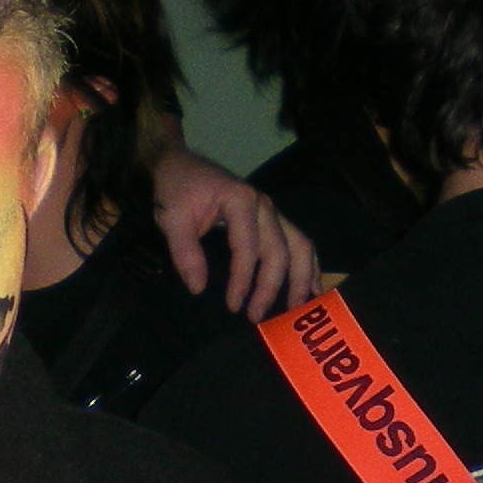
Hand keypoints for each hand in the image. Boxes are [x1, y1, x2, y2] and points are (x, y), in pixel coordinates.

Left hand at [152, 145, 318, 316]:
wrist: (179, 165)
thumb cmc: (175, 190)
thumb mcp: (171, 219)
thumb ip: (185, 253)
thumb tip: (199, 288)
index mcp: (241, 201)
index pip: (248, 249)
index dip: (243, 281)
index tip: (234, 307)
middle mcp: (264, 205)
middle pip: (279, 250)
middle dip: (270, 287)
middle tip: (256, 317)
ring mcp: (272, 210)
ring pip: (300, 245)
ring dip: (302, 278)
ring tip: (297, 308)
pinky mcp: (273, 218)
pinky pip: (299, 241)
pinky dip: (308, 265)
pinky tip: (311, 288)